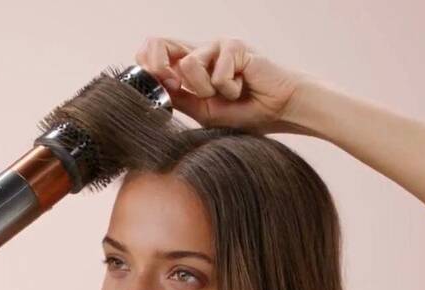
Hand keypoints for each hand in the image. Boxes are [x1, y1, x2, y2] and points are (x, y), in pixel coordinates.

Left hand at [135, 36, 309, 133]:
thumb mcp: (202, 111)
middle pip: (160, 43)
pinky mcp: (235, 47)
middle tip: (175, 86)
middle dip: (158, 67)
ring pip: (189, 64)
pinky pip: (217, 73)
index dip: (147, 66)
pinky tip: (242, 88)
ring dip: (206, 90)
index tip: (159, 88)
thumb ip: (179, 99)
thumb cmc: (243, 112)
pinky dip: (229, 89)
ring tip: (227, 95)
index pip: (155, 52)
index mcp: (190, 67)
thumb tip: (152, 93)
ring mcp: (217, 46)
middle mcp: (201, 52)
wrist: (277, 111)